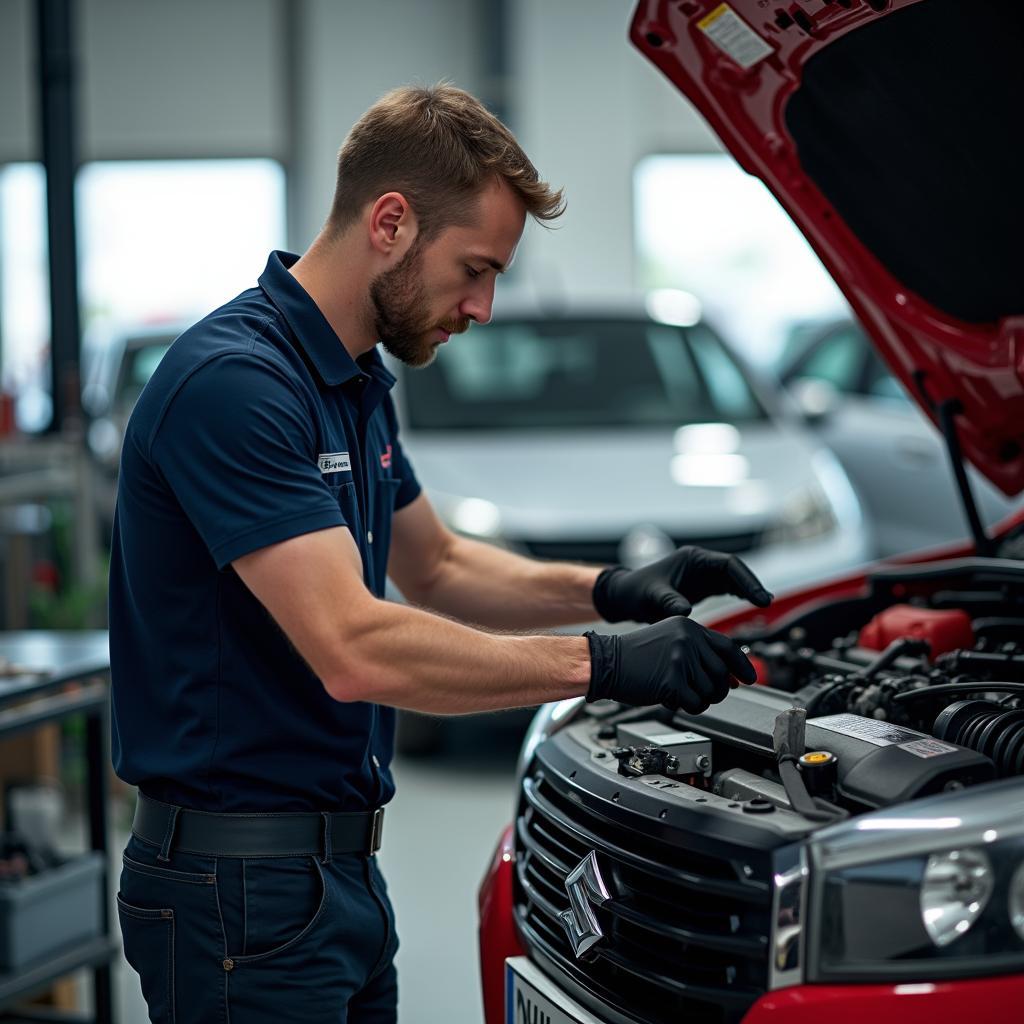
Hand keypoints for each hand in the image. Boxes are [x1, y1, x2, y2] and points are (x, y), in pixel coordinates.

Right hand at [585, 617, 756, 713]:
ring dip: (700, 699)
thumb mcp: (669, 641)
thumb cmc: (633, 656)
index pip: (728, 647)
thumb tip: (731, 678)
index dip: (742, 666)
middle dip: (716, 690)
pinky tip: (671, 698)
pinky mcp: (672, 681)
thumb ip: (699, 654)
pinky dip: (687, 707)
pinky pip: (696, 704)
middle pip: (721, 674)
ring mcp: (681, 659)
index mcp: (688, 626)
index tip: (749, 678)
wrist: (605, 661)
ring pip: (712, 692)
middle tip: (700, 693)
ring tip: (680, 693)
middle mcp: (688, 640)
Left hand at [592, 545, 772, 623]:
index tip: (757, 596)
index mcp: (693, 559)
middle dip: (751, 585)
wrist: (627, 597)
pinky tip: (753, 605)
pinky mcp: (704, 586)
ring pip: (735, 579)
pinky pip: (729, 588)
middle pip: (736, 570)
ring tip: (765, 605)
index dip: (746, 579)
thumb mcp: (652, 597)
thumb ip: (669, 602)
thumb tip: (685, 611)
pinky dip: (741, 595)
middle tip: (765, 602)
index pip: (728, 564)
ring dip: (749, 590)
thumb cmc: (637, 592)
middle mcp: (701, 563)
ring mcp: (704, 574)